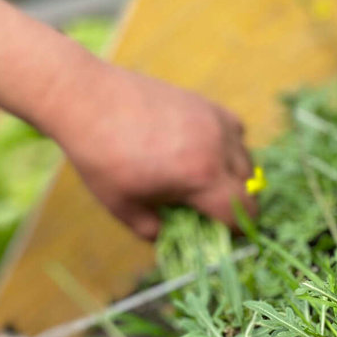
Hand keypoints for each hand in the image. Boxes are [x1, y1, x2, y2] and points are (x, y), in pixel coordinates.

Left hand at [50, 61, 256, 239]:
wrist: (88, 99)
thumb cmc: (101, 157)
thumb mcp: (123, 208)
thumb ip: (153, 231)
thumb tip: (171, 236)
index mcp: (200, 177)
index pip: (241, 212)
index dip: (239, 231)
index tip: (226, 237)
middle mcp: (217, 147)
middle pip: (248, 186)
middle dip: (237, 206)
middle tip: (213, 215)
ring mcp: (215, 121)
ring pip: (246, 157)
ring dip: (236, 177)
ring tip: (209, 185)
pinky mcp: (206, 103)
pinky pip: (236, 130)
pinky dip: (230, 146)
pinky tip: (206, 152)